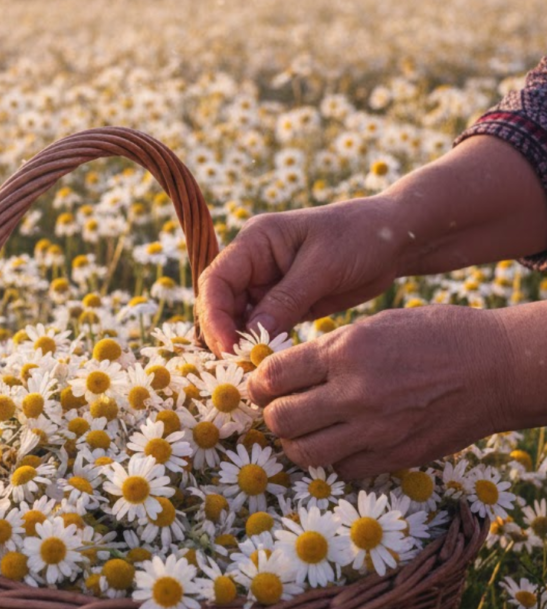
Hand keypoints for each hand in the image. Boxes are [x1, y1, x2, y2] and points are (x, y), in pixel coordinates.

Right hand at [196, 195, 405, 356]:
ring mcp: (267, 285)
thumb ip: (286, 298)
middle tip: (240, 367)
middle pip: (220, 304)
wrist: (395, 238)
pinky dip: (262, 346)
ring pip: (238, 320)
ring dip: (242, 344)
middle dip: (224, 335)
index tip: (227, 347)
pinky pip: (263, 328)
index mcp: (254, 241)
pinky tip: (270, 364)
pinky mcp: (285, 304)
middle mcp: (253, 263)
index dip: (214, 315)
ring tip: (253, 372)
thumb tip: (251, 334)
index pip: (216, 280)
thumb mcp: (323, 265)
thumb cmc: (360, 237)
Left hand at [247, 304, 513, 478]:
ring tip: (300, 430)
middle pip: (281, 418)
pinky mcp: (395, 457)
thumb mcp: (373, 325)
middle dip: (270, 414)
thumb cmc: (434, 335)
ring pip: (304, 453)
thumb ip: (328, 349)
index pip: (273, 376)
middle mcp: (355, 393)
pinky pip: (342, 469)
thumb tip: (284, 370)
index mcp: (345, 351)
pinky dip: (332, 459)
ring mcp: (375, 431)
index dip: (256, 382)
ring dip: (294, 443)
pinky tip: (338, 442)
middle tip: (275, 407)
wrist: (495, 367)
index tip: (258, 384)